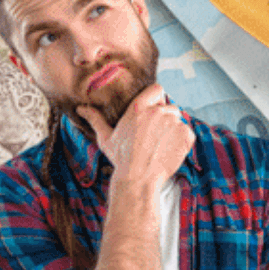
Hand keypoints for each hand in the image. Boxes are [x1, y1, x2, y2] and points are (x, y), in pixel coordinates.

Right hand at [76, 84, 194, 186]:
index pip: (157, 89)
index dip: (157, 99)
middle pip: (170, 107)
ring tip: (160, 146)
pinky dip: (182, 141)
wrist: (138, 180)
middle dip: (165, 118)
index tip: (154, 110)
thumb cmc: (121, 159)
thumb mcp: (106, 138)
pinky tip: (169, 151)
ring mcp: (173, 123)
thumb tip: (81, 109)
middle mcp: (158, 112)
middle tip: (155, 136)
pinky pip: (188, 133)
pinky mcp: (185, 136)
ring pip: (179, 120)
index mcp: (139, 108)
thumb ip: (96, 119)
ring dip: (173, 130)